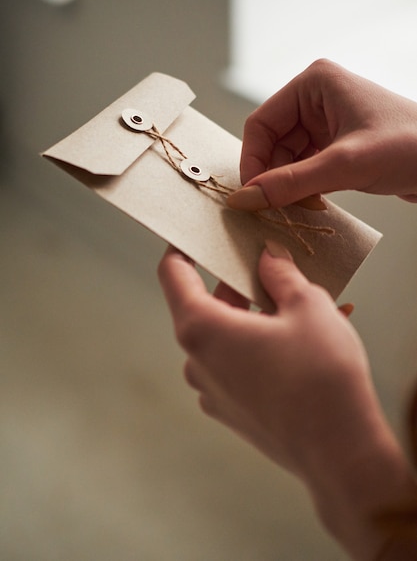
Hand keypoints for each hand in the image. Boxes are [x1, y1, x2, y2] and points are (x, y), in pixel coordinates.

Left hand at [158, 243, 415, 558]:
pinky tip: (297, 344)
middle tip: (270, 268)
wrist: (341, 452)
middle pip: (204, 305)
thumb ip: (280, 274)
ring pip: (224, 336)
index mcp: (202, 328)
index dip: (182, 247)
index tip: (196, 233)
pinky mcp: (231, 411)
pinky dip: (258, 347)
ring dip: (253, 317)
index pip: (173, 274)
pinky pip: (236, 365)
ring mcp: (212, 391)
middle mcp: (196, 362)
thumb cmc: (321, 376)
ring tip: (296, 307)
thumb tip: (267, 258)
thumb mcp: (307, 305)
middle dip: (236, 284)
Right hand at [227, 59, 416, 210]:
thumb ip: (290, 183)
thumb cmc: (410, 147)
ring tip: (300, 207)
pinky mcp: (338, 145)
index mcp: (314, 83)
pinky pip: (305, 167)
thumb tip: (245, 200)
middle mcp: (317, 98)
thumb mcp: (344, 165)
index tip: (252, 196)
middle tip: (275, 208)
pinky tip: (313, 203)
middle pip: (272, 143)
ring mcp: (327, 122)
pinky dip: (304, 188)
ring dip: (289, 186)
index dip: (253, 161)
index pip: (261, 123)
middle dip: (273, 177)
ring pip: (287, 159)